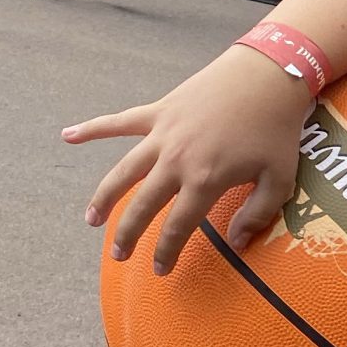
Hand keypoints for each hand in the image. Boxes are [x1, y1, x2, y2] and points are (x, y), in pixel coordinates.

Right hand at [63, 44, 313, 275]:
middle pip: (143, 205)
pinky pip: (119, 122)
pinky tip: (67, 136)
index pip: (178, 226)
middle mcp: (176, 160)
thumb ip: (257, 214)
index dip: (166, 251)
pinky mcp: (159, 111)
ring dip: (104, 197)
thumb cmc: (276, 130)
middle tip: (118, 256)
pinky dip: (93, 128)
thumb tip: (235, 242)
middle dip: (128, 233)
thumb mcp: (279, 179)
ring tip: (91, 220)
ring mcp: (163, 134)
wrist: (266, 76)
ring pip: (123, 172)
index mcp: (204, 180)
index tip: (159, 270)